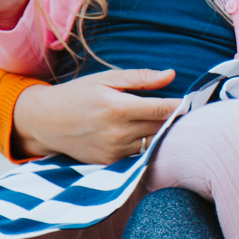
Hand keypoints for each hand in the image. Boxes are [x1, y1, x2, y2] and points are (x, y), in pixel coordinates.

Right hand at [12, 68, 179, 163]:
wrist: (47, 122)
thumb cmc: (79, 94)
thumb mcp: (107, 78)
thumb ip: (141, 78)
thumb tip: (171, 75)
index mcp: (117, 107)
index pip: (161, 109)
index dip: (180, 105)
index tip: (191, 101)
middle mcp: (117, 132)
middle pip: (161, 127)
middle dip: (176, 119)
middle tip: (189, 111)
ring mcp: (114, 150)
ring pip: (153, 142)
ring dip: (164, 133)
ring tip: (170, 122)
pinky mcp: (111, 162)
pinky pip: (139, 153)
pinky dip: (147, 144)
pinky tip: (149, 134)